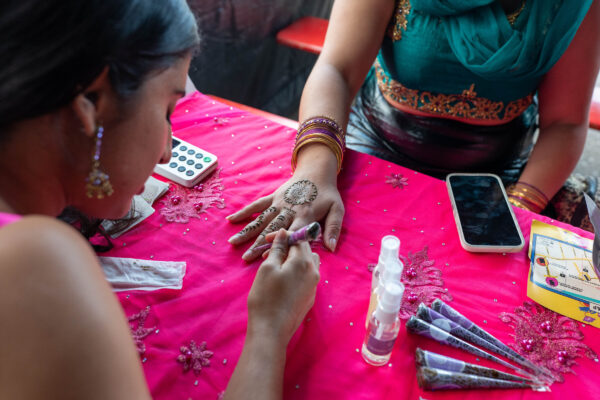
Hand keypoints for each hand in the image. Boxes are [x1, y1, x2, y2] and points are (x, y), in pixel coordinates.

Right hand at [227, 169, 343, 260]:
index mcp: (304, 215)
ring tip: (232, 242)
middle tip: (245, 258)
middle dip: (258, 244)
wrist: (317, 170)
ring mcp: (278, 203)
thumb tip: (331, 248)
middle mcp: (288, 210)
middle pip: (271, 229)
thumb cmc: (327, 193)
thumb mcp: (337, 209)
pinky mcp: (272, 197)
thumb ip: (333, 228)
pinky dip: (244, 212)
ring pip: (261, 219)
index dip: (280, 245)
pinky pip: (257, 205)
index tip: (268, 257)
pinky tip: (231, 220)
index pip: (291, 233)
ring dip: (247, 231)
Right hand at [246, 230, 319, 344]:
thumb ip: (278, 248)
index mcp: (304, 262)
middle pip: (306, 250)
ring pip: (308, 263)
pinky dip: (296, 272)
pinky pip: (306, 277)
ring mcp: (314, 286)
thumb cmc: (266, 297)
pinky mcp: (310, 297)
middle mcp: (314, 272)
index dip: (283, 236)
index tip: (268, 240)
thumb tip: (284, 233)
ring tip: (276, 266)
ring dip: (294, 259)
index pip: (299, 238)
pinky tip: (282, 280)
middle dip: (289, 247)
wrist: (272, 331)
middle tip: (270, 254)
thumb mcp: (268, 268)